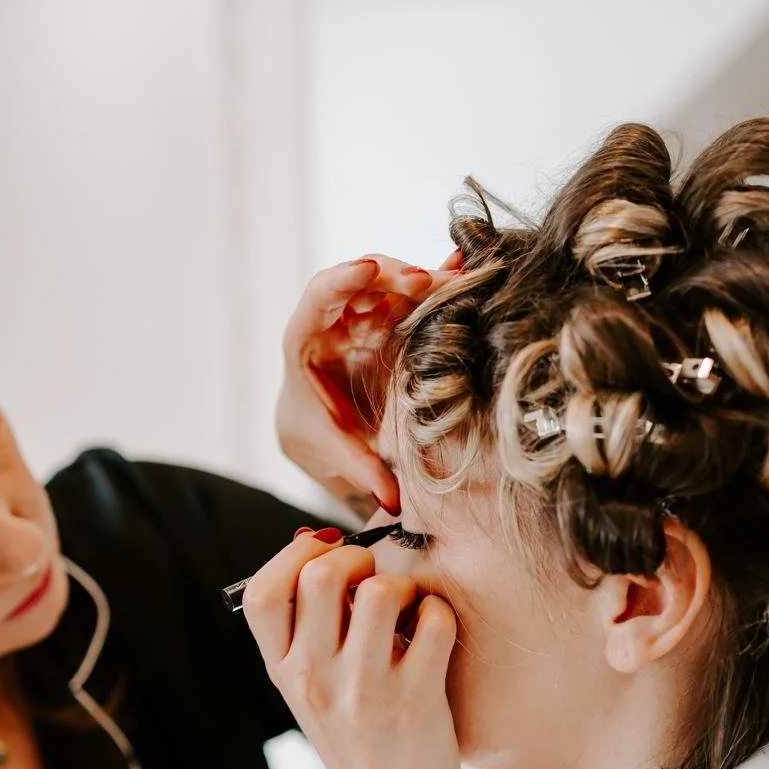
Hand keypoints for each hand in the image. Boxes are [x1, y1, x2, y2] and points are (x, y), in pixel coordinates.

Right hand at [242, 530, 462, 768]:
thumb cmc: (359, 744)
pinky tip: (435, 635)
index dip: (294, 555)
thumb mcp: (312, 691)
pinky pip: (433, 623)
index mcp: (283, 671)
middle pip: (319, 575)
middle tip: (374, 576)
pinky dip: (440, 615)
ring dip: (404, 586)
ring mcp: (364, 692)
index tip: (325, 553)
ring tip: (409, 610)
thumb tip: (315, 542)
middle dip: (356, 556)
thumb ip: (309, 629)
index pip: (263, 592)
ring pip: (380, 592)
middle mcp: (314, 679)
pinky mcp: (415, 703)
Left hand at [277, 253, 462, 516]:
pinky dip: (436, 284)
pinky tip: (462, 268)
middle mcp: (334, 319)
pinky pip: (411, 295)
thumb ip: (361, 469)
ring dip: (423, 281)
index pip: (318, 297)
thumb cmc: (317, 432)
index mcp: (305, 339)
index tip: (367, 269)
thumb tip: (390, 500)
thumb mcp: (336, 450)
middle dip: (394, 277)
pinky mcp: (388, 318)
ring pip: (392, 283)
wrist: (314, 424)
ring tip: (457, 283)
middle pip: (362, 282)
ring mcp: (364, 314)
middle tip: (427, 281)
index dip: (342, 280)